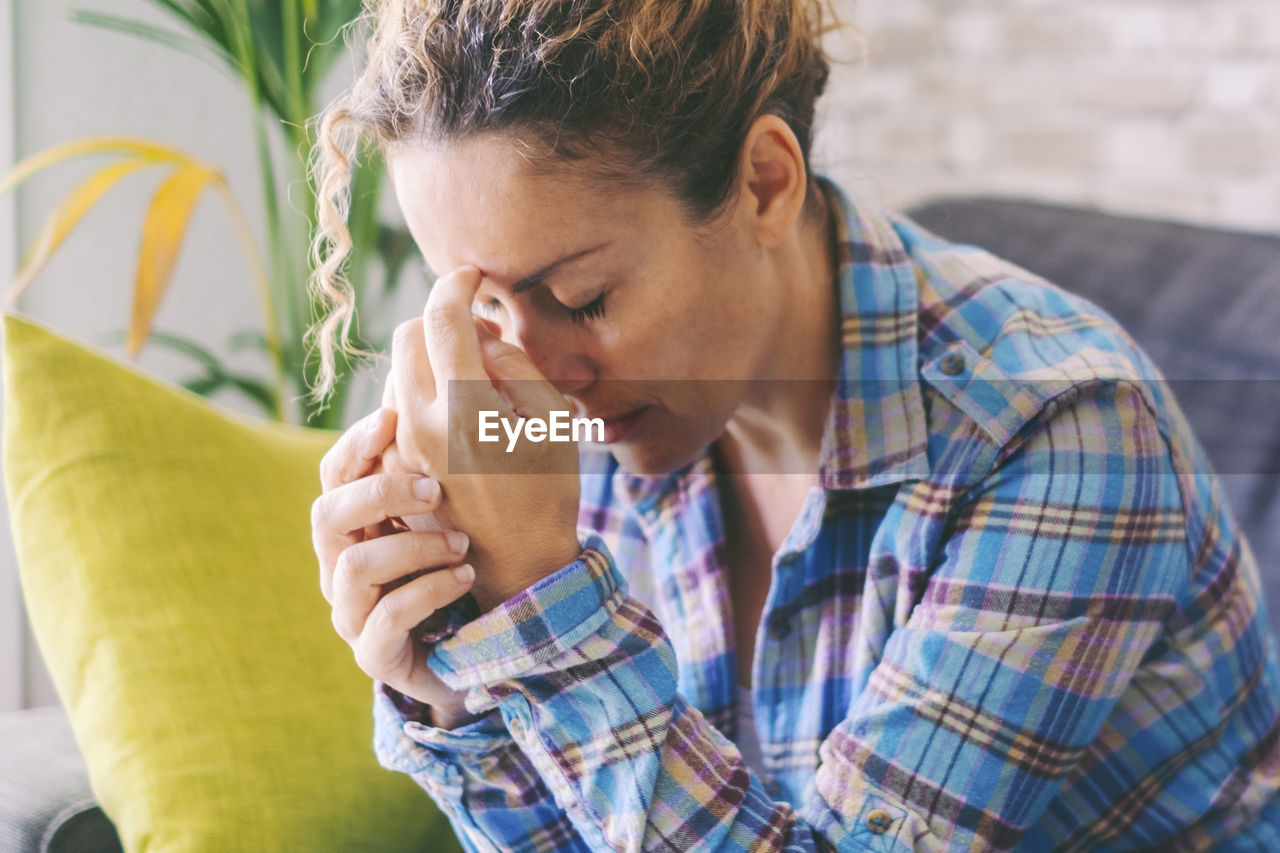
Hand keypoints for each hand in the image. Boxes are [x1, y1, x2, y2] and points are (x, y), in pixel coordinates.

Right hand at [312, 405, 478, 726]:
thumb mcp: (451, 515)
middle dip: (378, 494)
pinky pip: (386, 619)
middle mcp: (340, 567)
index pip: (334, 476)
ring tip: (462, 544)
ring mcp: (352, 614)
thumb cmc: (462, 571)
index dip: (355, 444)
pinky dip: (429, 591)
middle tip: (433, 487)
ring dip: (414, 547)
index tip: (392, 416)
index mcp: (355, 527)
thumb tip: (435, 398)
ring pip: (355, 568)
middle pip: (326, 516)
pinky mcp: (375, 655)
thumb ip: (437, 468)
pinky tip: (463, 576)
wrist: (477, 654)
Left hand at [387, 265, 582, 611]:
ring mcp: (400, 445)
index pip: (442, 317)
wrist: (516, 564)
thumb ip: (513, 363)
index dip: (457, 283)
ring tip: (475, 379)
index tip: (474, 276)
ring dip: (430, 356)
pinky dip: (423, 389)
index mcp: (465, 408)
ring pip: (398, 368)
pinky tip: (457, 412)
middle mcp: (420, 422)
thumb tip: (477, 332)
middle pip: (406, 334)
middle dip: (438, 318)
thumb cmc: (547, 490)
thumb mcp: (552, 420)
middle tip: (479, 333)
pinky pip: (397, 403)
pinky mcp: (393, 462)